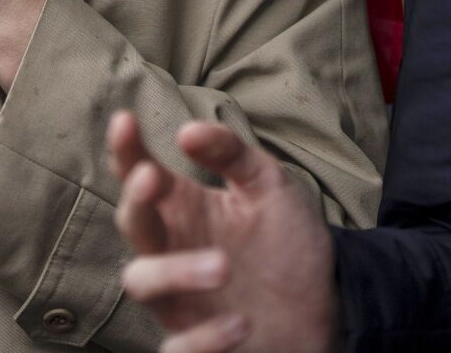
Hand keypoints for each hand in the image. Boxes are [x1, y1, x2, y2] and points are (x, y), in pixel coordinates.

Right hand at [108, 112, 337, 352]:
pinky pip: (176, 349)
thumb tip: (186, 131)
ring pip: (141, 283)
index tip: (125, 120)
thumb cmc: (288, 244)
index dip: (125, 149)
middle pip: (132, 224)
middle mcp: (172, 249)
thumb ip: (232, 153)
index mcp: (183, 207)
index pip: (140, 173)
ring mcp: (180, 298)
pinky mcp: (197, 344)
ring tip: (224, 267)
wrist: (326, 307)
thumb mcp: (271, 186)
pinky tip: (240, 324)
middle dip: (135, 200)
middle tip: (155, 178)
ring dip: (173, 272)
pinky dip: (202, 340)